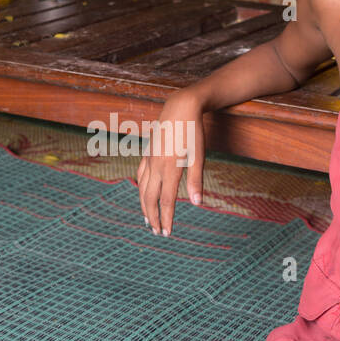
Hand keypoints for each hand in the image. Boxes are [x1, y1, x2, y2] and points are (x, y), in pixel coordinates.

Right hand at [137, 93, 205, 236]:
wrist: (180, 107)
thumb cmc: (193, 132)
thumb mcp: (199, 156)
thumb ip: (196, 181)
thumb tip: (198, 204)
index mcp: (170, 168)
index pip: (166, 201)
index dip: (166, 219)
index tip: (167, 233)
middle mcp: (156, 166)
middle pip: (150, 198)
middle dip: (153, 217)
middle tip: (157, 233)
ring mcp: (149, 159)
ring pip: (142, 188)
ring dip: (144, 206)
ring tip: (148, 219)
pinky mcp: (147, 153)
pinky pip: (140, 176)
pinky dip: (140, 189)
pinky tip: (143, 194)